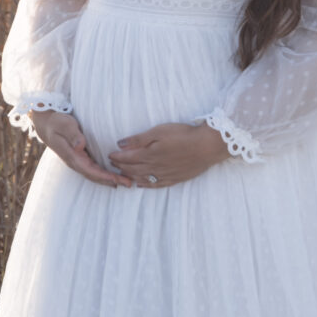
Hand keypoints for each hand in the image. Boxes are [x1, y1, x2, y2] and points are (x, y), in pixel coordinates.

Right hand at [29, 110, 131, 188]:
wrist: (46, 123)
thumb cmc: (57, 122)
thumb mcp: (64, 125)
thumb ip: (73, 134)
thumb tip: (80, 145)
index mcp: (72, 157)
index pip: (90, 171)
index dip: (104, 177)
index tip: (117, 180)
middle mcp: (75, 162)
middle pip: (95, 176)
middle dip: (112, 181)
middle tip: (130, 184)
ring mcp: (78, 160)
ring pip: (95, 174)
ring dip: (110, 179)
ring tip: (126, 181)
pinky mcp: (81, 157)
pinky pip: (94, 168)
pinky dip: (105, 173)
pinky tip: (115, 173)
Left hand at [108, 121, 230, 187]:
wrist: (206, 146)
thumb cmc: (183, 135)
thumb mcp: (159, 131)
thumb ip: (139, 139)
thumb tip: (120, 144)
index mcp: (149, 155)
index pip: (127, 158)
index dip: (117, 157)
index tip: (109, 155)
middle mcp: (154, 168)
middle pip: (132, 169)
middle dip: (120, 166)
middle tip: (112, 164)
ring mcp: (164, 175)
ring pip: (142, 178)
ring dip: (130, 176)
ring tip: (122, 174)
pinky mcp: (174, 179)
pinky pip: (155, 185)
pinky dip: (145, 185)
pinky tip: (140, 184)